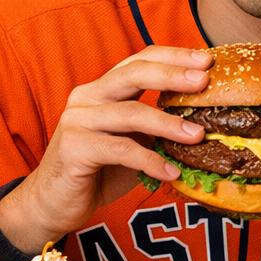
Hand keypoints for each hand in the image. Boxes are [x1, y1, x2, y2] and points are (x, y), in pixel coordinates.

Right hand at [0, 46, 212, 251]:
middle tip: (204, 81)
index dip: (172, 57)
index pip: (139, 60)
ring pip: (130, 113)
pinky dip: (150, 161)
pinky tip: (171, 172)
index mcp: (102, 89)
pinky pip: (121, 150)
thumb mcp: (133, 142)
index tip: (206, 59)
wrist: (54, 203)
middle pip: (133, 74)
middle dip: (172, 75)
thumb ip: (156, 128)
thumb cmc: (98, 171)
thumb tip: (203, 122)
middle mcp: (87, 97)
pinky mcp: (74, 148)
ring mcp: (77, 120)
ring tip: (198, 135)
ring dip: (168, 124)